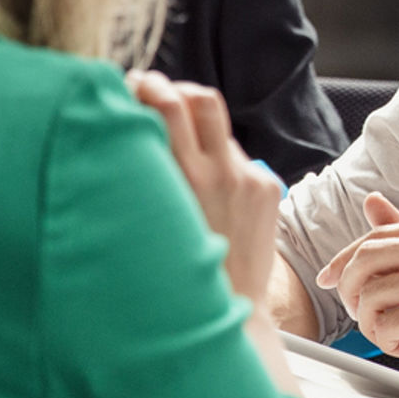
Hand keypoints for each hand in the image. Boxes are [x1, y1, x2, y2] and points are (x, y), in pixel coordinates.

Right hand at [129, 72, 282, 300]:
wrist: (229, 310)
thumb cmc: (176, 271)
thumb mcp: (152, 219)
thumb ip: (148, 175)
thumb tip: (131, 134)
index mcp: (185, 180)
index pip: (167, 106)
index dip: (148, 87)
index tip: (132, 87)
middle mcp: (220, 173)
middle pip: (200, 99)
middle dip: (174, 89)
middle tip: (155, 92)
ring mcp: (248, 178)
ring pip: (218, 128)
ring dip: (196, 125)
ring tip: (179, 143)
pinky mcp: (267, 187)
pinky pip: (237, 159)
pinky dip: (218, 161)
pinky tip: (207, 186)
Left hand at [316, 195, 398, 355]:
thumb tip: (372, 201)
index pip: (378, 236)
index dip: (345, 257)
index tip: (326, 278)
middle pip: (369, 259)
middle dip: (350, 287)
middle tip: (356, 310)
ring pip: (373, 296)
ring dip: (369, 322)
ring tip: (386, 332)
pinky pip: (389, 325)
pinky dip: (386, 340)